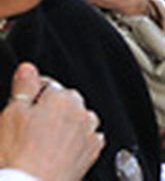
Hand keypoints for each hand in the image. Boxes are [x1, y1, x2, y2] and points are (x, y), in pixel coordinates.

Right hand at [0, 63, 103, 180]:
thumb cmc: (18, 156)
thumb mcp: (11, 115)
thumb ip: (23, 88)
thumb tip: (28, 68)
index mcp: (63, 98)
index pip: (48, 85)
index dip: (32, 94)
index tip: (23, 103)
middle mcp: (82, 113)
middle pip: (66, 102)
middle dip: (50, 109)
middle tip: (29, 125)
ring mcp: (89, 134)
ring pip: (79, 120)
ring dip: (66, 124)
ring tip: (43, 140)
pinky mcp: (92, 154)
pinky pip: (87, 139)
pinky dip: (76, 141)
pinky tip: (58, 150)